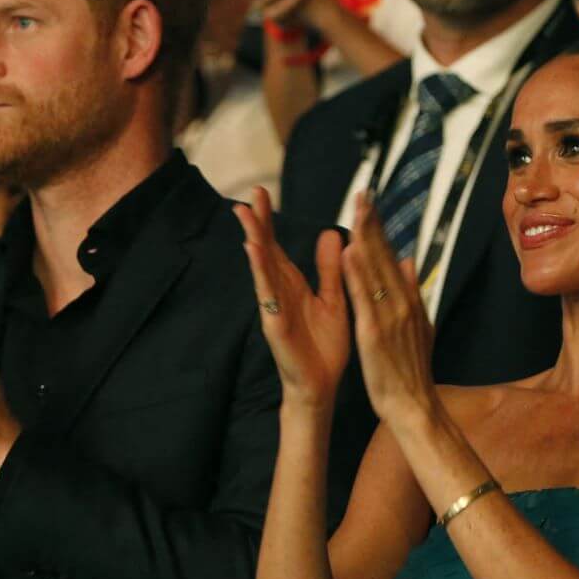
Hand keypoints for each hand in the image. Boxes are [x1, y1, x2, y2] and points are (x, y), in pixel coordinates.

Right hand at [233, 187, 349, 409]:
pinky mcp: (275, 324)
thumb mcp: (333, 299)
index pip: (277, 246)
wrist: (322, 385)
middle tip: (251, 192)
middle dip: (257, 222)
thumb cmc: (324, 346)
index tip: (261, 193)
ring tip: (245, 214)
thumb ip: (330, 269)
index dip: (268, 220)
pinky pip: (267, 294)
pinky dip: (260, 271)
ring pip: (262, 267)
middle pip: (265, 250)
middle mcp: (279, 292)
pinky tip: (254, 251)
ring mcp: (274, 307)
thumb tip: (333, 234)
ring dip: (254, 239)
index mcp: (293, 285)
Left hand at [340, 193, 438, 427]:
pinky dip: (358, 274)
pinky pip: (365, 298)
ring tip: (357, 210)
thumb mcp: (419, 325)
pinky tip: (350, 252)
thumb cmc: (411, 369)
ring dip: (367, 239)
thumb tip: (412, 260)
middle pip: (385, 256)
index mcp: (408, 300)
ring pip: (377, 271)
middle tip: (362, 193)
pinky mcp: (375, 333)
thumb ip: (414, 291)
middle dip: (373, 224)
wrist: (414, 405)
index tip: (369, 203)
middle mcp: (402, 303)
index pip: (391, 257)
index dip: (379, 229)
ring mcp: (390, 317)